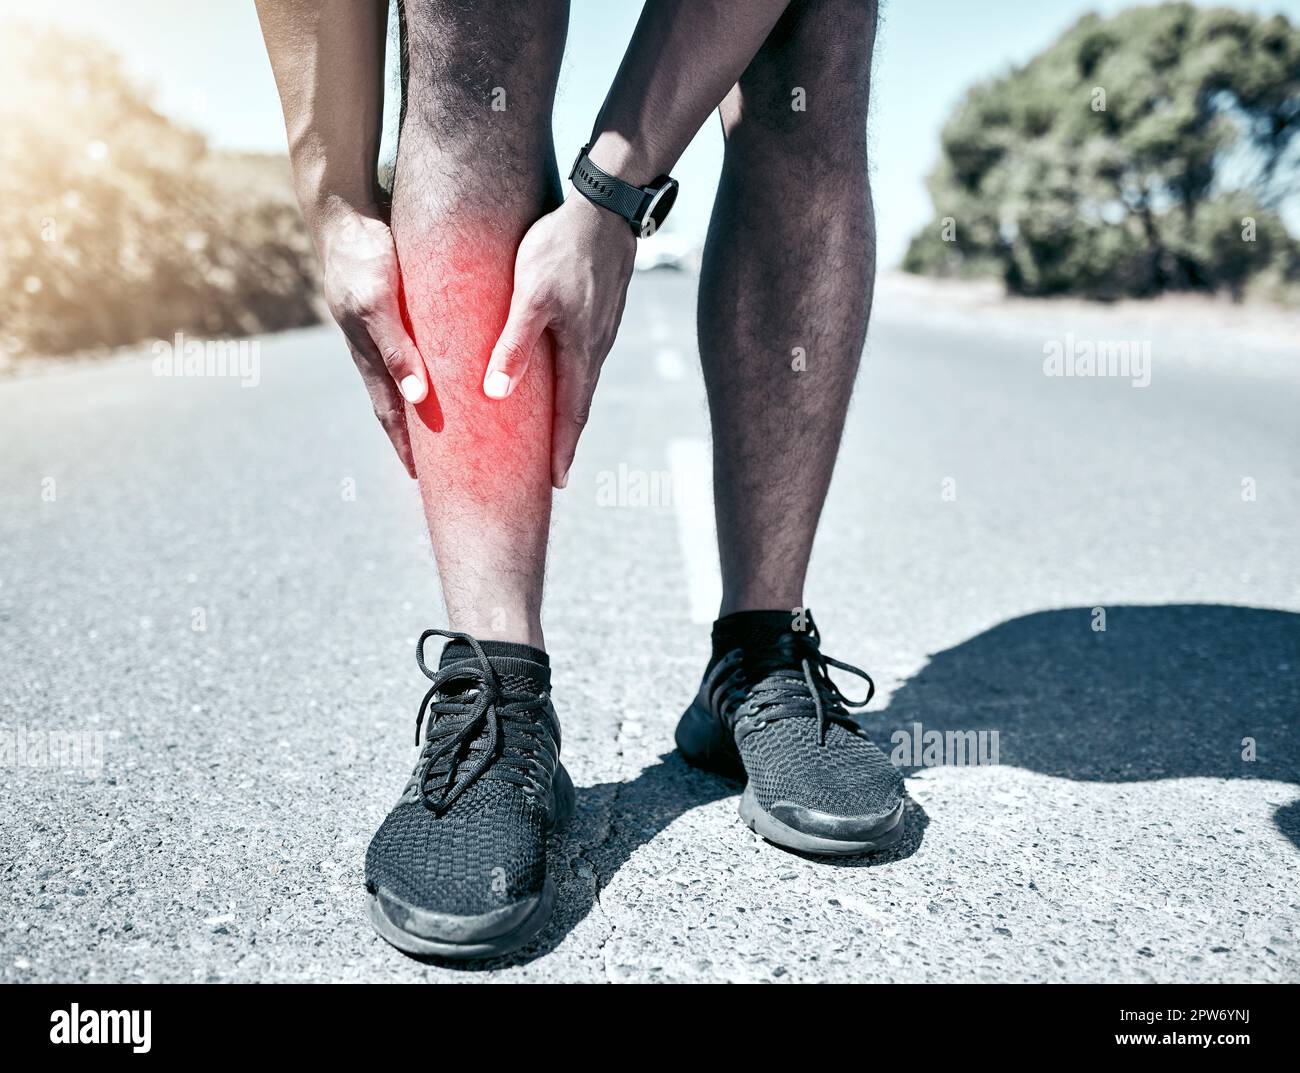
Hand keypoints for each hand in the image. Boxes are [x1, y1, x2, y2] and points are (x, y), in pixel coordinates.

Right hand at [317, 208, 427, 477]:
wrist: (347, 214)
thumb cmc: (362, 258)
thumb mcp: (377, 305)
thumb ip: (397, 349)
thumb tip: (417, 398)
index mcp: (371, 357)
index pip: (391, 415)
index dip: (406, 447)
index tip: (422, 479)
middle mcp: (379, 349)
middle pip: (401, 404)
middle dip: (419, 437)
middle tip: (443, 468)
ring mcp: (388, 331)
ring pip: (411, 379)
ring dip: (429, 407)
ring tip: (454, 432)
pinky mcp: (401, 310)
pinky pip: (420, 350)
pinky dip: (434, 371)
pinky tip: (453, 375)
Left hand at [484, 195, 636, 487]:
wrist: (605, 208)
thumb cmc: (562, 248)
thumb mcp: (531, 295)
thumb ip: (514, 344)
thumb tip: (496, 394)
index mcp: (581, 352)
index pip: (572, 415)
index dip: (562, 450)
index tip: (555, 482)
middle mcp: (596, 348)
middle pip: (579, 404)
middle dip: (565, 439)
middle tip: (552, 470)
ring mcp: (601, 329)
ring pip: (581, 380)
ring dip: (568, 410)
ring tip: (551, 431)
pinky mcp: (598, 310)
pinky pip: (583, 357)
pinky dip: (571, 380)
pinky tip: (559, 376)